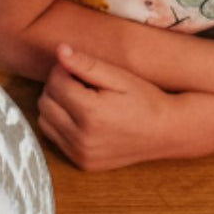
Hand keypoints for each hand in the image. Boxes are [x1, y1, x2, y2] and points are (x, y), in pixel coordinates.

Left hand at [38, 44, 182, 170]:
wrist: (168, 132)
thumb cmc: (146, 100)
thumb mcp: (119, 77)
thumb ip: (86, 64)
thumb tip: (59, 50)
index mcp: (92, 113)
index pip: (55, 83)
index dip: (62, 69)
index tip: (74, 65)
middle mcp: (82, 138)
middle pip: (45, 102)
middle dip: (56, 87)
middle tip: (77, 81)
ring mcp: (81, 153)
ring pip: (44, 121)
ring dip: (54, 106)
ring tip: (78, 98)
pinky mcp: (82, 163)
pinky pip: (55, 139)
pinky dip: (60, 125)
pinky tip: (79, 117)